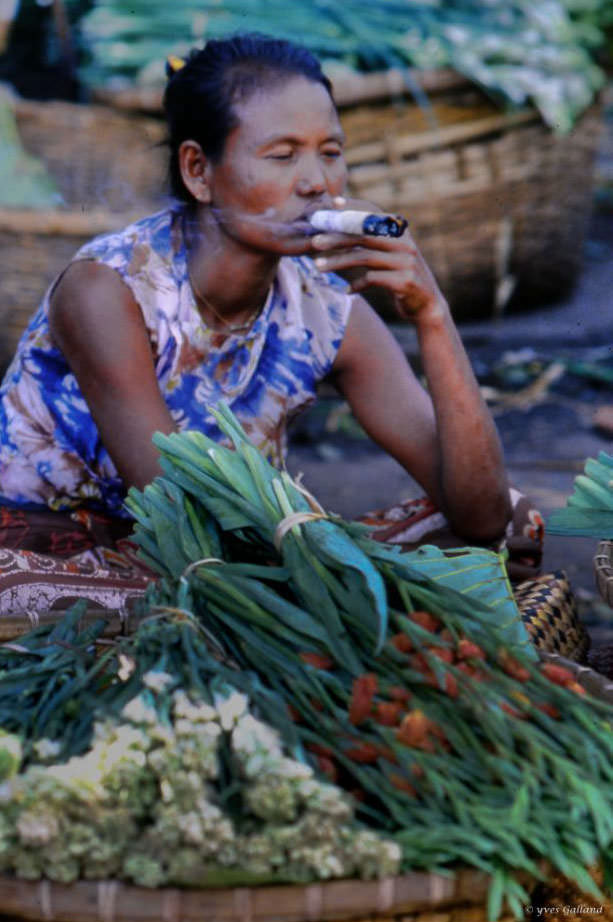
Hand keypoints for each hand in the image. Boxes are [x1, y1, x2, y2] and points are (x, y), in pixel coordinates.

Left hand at [308, 213, 447, 321]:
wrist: (426, 305)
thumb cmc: (400, 277)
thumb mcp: (389, 255)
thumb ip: (371, 241)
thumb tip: (338, 229)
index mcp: (399, 232)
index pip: (373, 213)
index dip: (352, 207)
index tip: (331, 204)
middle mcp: (404, 243)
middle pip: (364, 234)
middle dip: (337, 237)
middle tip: (314, 241)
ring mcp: (406, 262)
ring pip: (365, 257)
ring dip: (339, 261)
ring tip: (318, 266)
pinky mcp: (405, 282)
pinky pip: (373, 279)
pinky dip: (357, 285)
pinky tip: (347, 291)